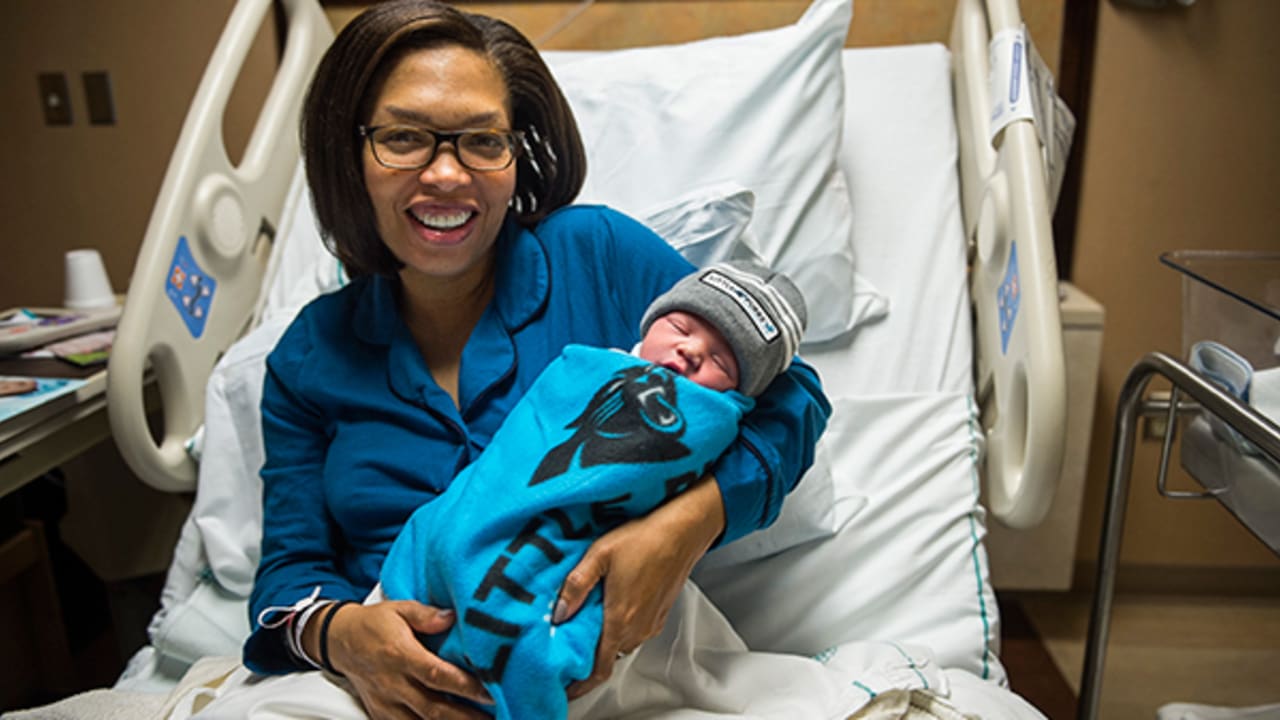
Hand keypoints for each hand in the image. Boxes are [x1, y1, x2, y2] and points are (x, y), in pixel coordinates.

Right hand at [314, 601, 492, 719]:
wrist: (339, 641)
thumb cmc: (373, 624)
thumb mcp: (398, 608)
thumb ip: (425, 614)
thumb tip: (451, 617)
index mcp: (400, 655)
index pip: (436, 675)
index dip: (464, 686)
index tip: (489, 692)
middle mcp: (393, 683)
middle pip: (433, 708)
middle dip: (465, 717)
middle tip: (493, 717)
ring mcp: (387, 702)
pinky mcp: (381, 713)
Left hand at [555, 476, 724, 698]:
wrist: (682, 531)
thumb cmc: (644, 538)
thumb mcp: (599, 555)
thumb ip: (576, 586)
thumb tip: (558, 613)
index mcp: (620, 618)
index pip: (598, 668)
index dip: (580, 684)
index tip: (566, 686)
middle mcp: (637, 627)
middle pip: (607, 657)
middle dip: (587, 658)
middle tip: (566, 647)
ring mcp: (650, 622)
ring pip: (621, 645)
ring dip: (604, 643)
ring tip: (584, 628)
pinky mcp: (659, 615)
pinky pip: (634, 633)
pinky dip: (619, 632)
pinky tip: (609, 612)